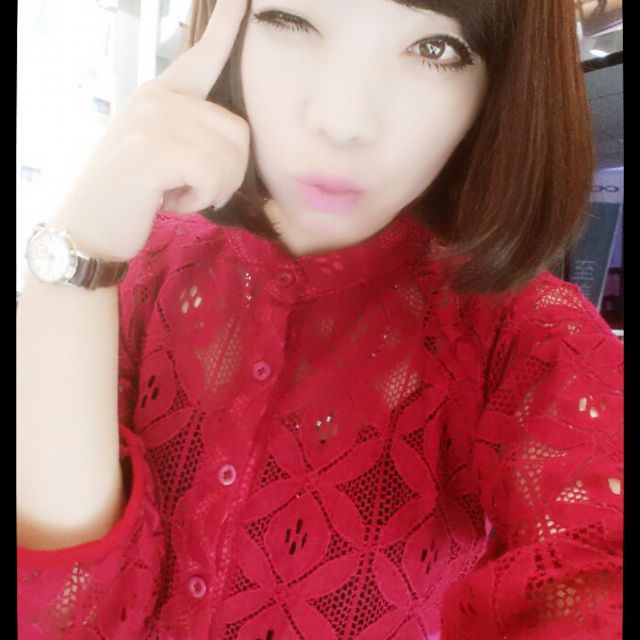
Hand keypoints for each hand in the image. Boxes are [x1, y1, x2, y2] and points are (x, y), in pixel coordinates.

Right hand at [50, 0, 250, 260]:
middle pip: (239, 131)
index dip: (226, 29)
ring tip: (177, 193)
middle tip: (195, 189)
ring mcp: (154, 120)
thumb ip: (191, 132)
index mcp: (161, 94)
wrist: (89, 226)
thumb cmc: (133, 193)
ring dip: (213, 190)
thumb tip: (236, 138)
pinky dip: (201, 199)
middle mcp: (158, 98)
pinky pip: (213, 175)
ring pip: (229, 157)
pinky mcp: (155, 150)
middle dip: (228, 174)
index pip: (201, 57)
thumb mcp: (161, 151)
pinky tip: (172, 203)